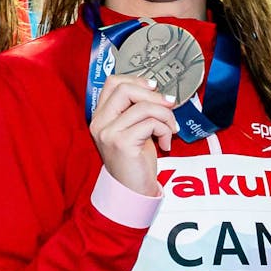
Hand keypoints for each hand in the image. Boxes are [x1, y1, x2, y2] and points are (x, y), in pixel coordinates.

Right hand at [89, 75, 178, 195]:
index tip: (154, 88)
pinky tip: (165, 143)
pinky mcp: (122, 143)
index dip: (137, 80)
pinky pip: (151, 123)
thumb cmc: (136, 160)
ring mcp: (108, 132)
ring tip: (170, 129)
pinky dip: (165, 130)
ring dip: (165, 115)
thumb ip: (138, 109)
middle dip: (154, 95)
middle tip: (169, 106)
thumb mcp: (134, 129)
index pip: (113, 82)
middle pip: (125, 89)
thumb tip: (159, 92)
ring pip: (143, 106)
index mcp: (100, 116)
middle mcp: (100, 122)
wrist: (132, 190)